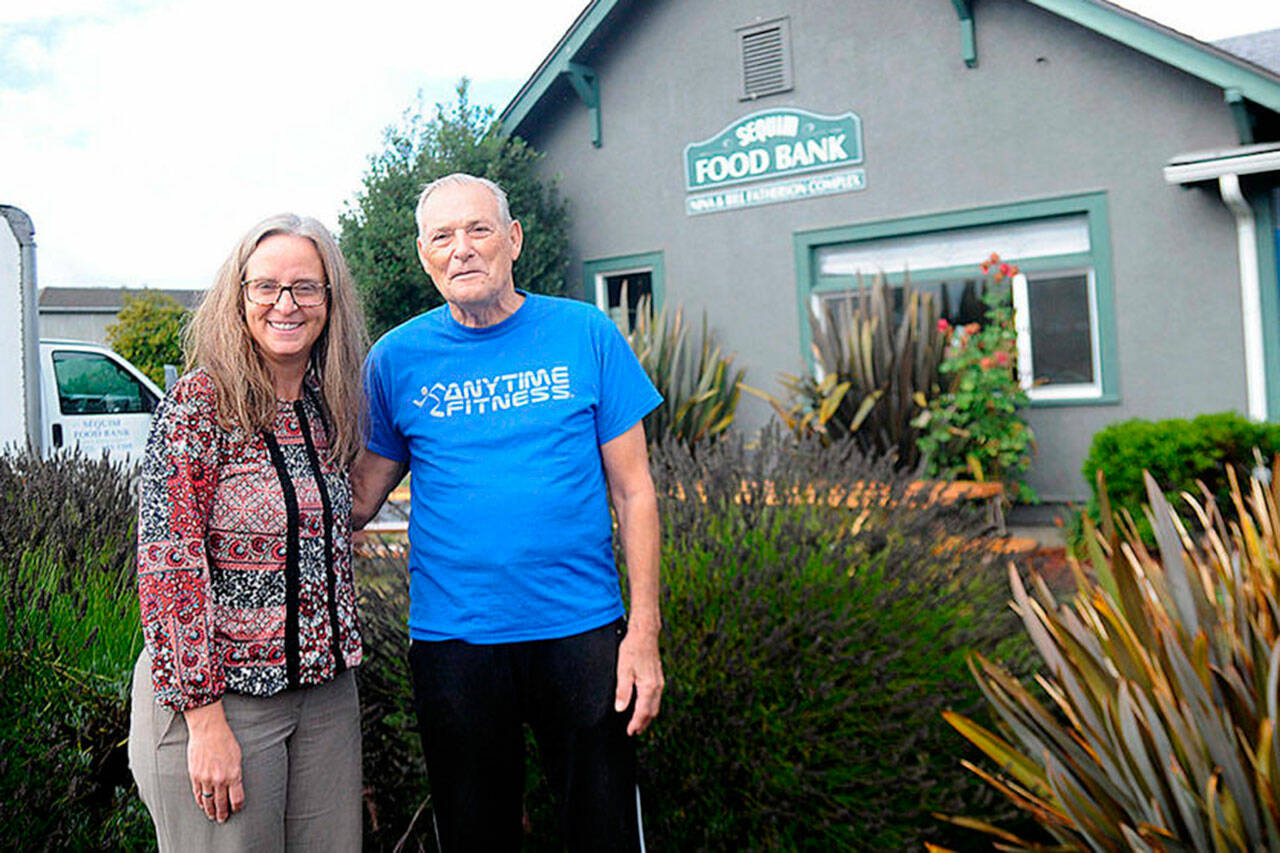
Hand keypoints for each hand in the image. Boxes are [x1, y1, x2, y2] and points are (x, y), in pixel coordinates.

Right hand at [184, 701, 244, 822]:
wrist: (208, 730)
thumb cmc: (225, 741)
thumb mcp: (238, 757)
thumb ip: (236, 773)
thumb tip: (235, 786)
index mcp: (233, 774)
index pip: (237, 799)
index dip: (237, 807)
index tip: (236, 810)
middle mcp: (219, 779)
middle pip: (222, 804)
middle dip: (223, 814)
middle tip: (223, 819)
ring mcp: (205, 779)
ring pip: (208, 801)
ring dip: (210, 811)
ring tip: (212, 816)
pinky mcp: (194, 776)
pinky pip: (197, 794)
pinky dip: (200, 801)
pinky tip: (203, 805)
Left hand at [614, 626, 663, 735]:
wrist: (645, 634)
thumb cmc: (633, 649)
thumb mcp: (623, 670)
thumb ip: (622, 691)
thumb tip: (620, 709)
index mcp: (648, 687)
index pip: (643, 712)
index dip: (636, 723)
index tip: (630, 732)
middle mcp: (657, 686)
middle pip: (652, 711)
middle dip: (643, 723)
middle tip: (634, 732)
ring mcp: (659, 682)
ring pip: (656, 705)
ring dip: (647, 716)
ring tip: (639, 723)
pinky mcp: (658, 677)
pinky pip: (656, 698)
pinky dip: (650, 706)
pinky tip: (644, 706)